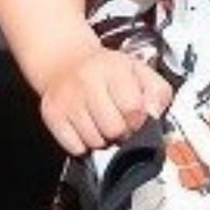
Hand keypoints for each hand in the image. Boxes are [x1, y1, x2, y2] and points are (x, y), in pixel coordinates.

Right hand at [39, 46, 173, 155]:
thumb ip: (157, 92)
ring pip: (95, 142)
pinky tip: (86, 127)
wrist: (65, 62)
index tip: (136, 117)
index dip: (139, 120)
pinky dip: (84, 144)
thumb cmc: (105, 70)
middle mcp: (87, 81)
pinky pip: (75, 147)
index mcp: (114, 68)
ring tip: (101, 122)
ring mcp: (67, 98)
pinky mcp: (52, 114)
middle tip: (119, 121)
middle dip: (122, 131)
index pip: (133, 109)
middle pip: (114, 129)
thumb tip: (153, 114)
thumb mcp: (139, 71)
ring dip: (103, 139)